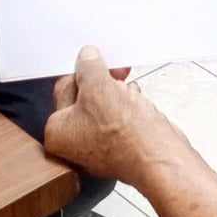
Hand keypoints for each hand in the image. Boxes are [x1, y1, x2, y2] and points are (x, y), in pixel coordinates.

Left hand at [45, 47, 176, 184]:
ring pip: (106, 106)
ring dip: (119, 93)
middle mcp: (75, 143)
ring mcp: (99, 146)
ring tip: (129, 91)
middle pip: (85, 97)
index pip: (64, 88)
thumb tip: (86, 57)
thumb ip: (89, 67)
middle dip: (103, 81)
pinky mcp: (121, 146)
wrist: (159, 158)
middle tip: (116, 70)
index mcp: (57, 132)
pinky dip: (130, 106)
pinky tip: (138, 101)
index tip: (95, 59)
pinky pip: (121, 118)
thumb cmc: (125, 134)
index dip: (82, 70)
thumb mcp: (99, 86)